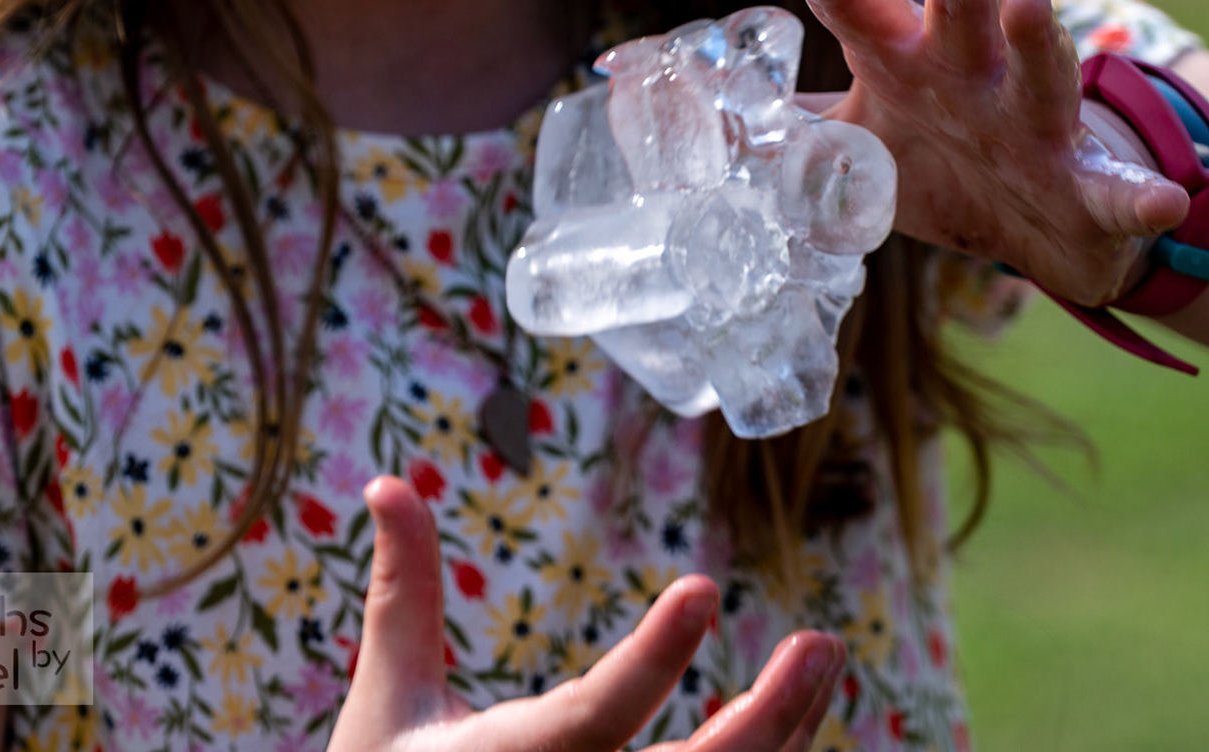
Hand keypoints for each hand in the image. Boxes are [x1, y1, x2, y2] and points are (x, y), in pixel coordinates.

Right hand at [330, 477, 844, 751]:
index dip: (655, 658)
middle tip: (820, 642)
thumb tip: (387, 482)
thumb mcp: (389, 702)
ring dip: (786, 734)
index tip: (705, 588)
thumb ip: (404, 596)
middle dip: (769, 717)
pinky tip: (794, 719)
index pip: (594, 715)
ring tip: (821, 659)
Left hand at [751, 0, 1188, 305]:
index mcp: (906, 60)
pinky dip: (1140, 199)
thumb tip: (688, 109)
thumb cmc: (945, 165)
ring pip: (1039, 77)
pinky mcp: (1088, 189)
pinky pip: (1117, 194)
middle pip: (959, 4)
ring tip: (1031, 4)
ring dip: (1037, 43)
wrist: (1049, 231)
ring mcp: (1034, 127)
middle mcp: (972, 75)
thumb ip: (781, 125)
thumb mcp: (854, 143)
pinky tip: (1161, 200)